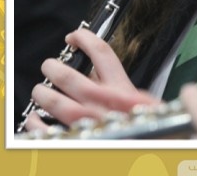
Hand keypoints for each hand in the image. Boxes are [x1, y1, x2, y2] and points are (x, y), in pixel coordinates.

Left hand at [23, 28, 157, 131]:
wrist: (160, 159)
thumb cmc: (153, 136)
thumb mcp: (148, 109)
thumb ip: (125, 91)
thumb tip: (98, 73)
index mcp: (125, 95)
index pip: (102, 53)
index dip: (83, 38)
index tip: (73, 37)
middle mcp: (106, 107)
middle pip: (67, 76)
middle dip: (52, 67)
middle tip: (49, 67)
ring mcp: (91, 126)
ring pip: (55, 101)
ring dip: (42, 93)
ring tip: (41, 92)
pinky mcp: (78, 144)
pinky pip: (47, 130)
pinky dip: (36, 122)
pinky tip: (36, 119)